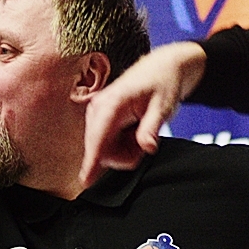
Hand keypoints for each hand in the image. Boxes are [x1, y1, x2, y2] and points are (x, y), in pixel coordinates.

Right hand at [80, 42, 205, 186]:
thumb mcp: (163, 106)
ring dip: (125, 151)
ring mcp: (97, 114)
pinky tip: (134, 133)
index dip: (92, 161)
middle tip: (147, 142)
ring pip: (104, 151)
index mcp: (112, 102)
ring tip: (142, 133)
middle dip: (125, 155)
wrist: (163, 68)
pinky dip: (123, 146)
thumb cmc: (163, 82)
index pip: (98, 138)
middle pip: (101, 150)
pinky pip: (106, 145)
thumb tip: (147, 147)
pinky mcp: (100, 120)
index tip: (85, 181)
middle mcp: (98, 108)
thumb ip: (152, 127)